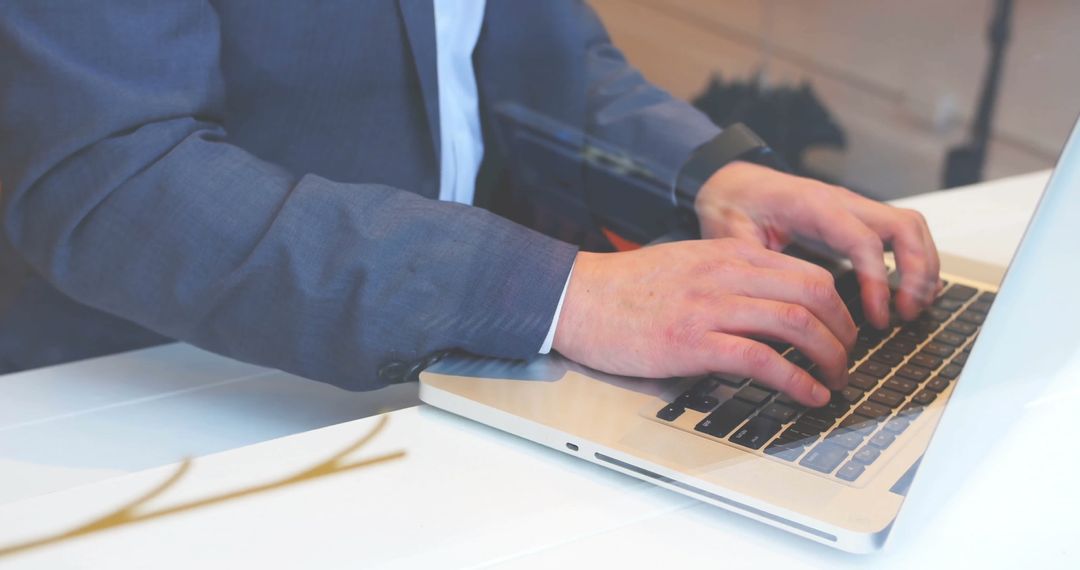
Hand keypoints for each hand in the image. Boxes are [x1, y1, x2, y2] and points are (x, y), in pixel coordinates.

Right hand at [553, 239, 855, 406]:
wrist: (579, 298)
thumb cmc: (627, 289)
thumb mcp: (688, 264)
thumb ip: (729, 275)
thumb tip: (769, 303)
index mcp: (729, 254)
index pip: (807, 272)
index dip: (839, 307)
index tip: (842, 332)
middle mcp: (727, 274)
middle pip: (815, 293)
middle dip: (844, 331)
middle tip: (847, 358)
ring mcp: (711, 307)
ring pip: (797, 324)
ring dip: (829, 358)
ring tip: (836, 381)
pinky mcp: (694, 342)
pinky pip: (763, 360)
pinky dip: (797, 380)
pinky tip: (809, 395)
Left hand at [695, 161, 940, 327]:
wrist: (732, 183)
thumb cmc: (732, 206)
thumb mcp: (731, 234)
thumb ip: (753, 265)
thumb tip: (772, 306)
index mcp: (814, 206)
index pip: (864, 240)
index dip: (878, 281)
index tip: (878, 318)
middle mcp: (842, 202)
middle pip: (905, 227)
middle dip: (917, 272)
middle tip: (906, 314)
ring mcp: (853, 208)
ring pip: (911, 227)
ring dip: (923, 267)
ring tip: (912, 309)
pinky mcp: (856, 218)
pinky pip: (899, 233)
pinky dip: (914, 260)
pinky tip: (909, 292)